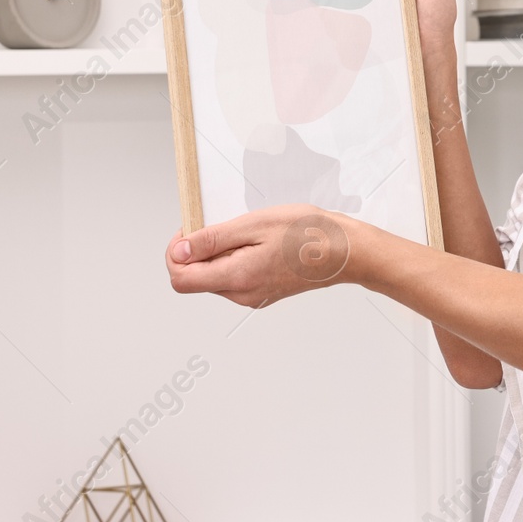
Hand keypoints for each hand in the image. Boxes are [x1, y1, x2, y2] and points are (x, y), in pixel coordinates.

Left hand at [165, 204, 363, 308]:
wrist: (346, 252)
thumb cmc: (308, 234)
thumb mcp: (255, 224)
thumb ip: (213, 240)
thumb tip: (180, 251)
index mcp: (236, 278)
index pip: (180, 278)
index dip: (176, 252)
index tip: (190, 229)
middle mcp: (241, 294)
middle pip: (196, 277)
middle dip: (200, 250)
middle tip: (226, 224)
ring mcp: (252, 297)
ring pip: (215, 276)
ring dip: (220, 253)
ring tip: (250, 232)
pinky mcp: (262, 293)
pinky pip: (234, 277)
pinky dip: (236, 258)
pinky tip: (260, 243)